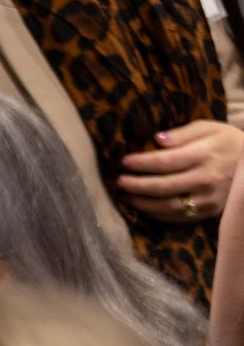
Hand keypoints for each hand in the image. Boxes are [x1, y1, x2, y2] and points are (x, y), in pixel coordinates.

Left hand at [117, 120, 243, 222]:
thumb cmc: (226, 142)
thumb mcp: (209, 128)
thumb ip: (182, 134)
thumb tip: (156, 140)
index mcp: (206, 154)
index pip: (165, 162)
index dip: (141, 163)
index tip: (124, 162)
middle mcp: (206, 178)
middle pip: (162, 186)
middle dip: (136, 184)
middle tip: (119, 181)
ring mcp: (207, 198)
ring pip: (167, 205)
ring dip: (141, 202)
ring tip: (125, 195)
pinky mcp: (208, 212)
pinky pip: (176, 216)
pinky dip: (155, 213)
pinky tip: (143, 206)